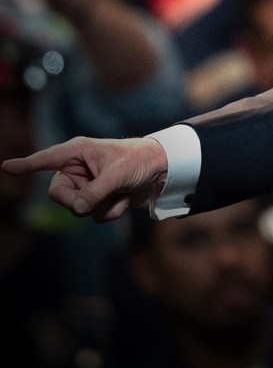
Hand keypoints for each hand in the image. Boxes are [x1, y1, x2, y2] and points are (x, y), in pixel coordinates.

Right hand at [0, 136, 168, 221]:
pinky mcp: (97, 198)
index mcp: (78, 152)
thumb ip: (95, 191)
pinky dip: (110, 211)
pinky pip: (94, 215)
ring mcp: (86, 185)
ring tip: (119, 192)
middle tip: (98, 197)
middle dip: (78, 201)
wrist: (162, 169)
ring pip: (77, 208)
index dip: (26, 165)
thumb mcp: (118, 174)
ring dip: (101, 206)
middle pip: (58, 194)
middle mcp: (77, 169)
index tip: (6, 168)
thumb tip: (76, 208)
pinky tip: (124, 199)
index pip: (46, 159)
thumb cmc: (140, 160)